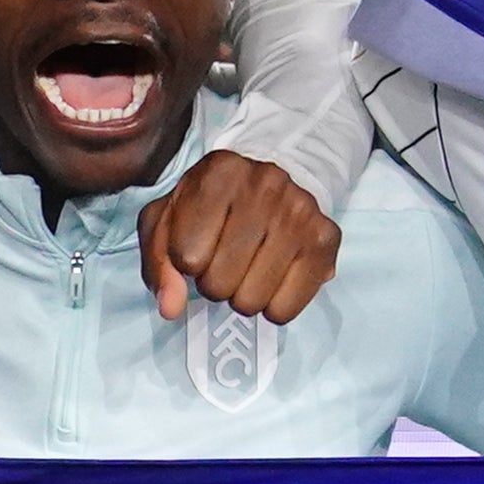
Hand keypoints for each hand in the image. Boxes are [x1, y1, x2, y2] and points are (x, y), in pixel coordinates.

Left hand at [146, 149, 343, 325]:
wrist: (273, 182)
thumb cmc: (210, 206)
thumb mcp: (168, 221)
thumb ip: (158, 263)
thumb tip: (171, 309)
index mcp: (219, 173)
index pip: (186, 257)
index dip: (186, 263)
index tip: (198, 246)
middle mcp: (265, 186)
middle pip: (218, 283)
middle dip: (213, 283)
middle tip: (224, 261)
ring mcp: (300, 212)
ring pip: (250, 302)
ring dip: (241, 297)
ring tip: (247, 269)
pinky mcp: (325, 239)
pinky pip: (285, 310)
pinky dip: (273, 308)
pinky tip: (272, 280)